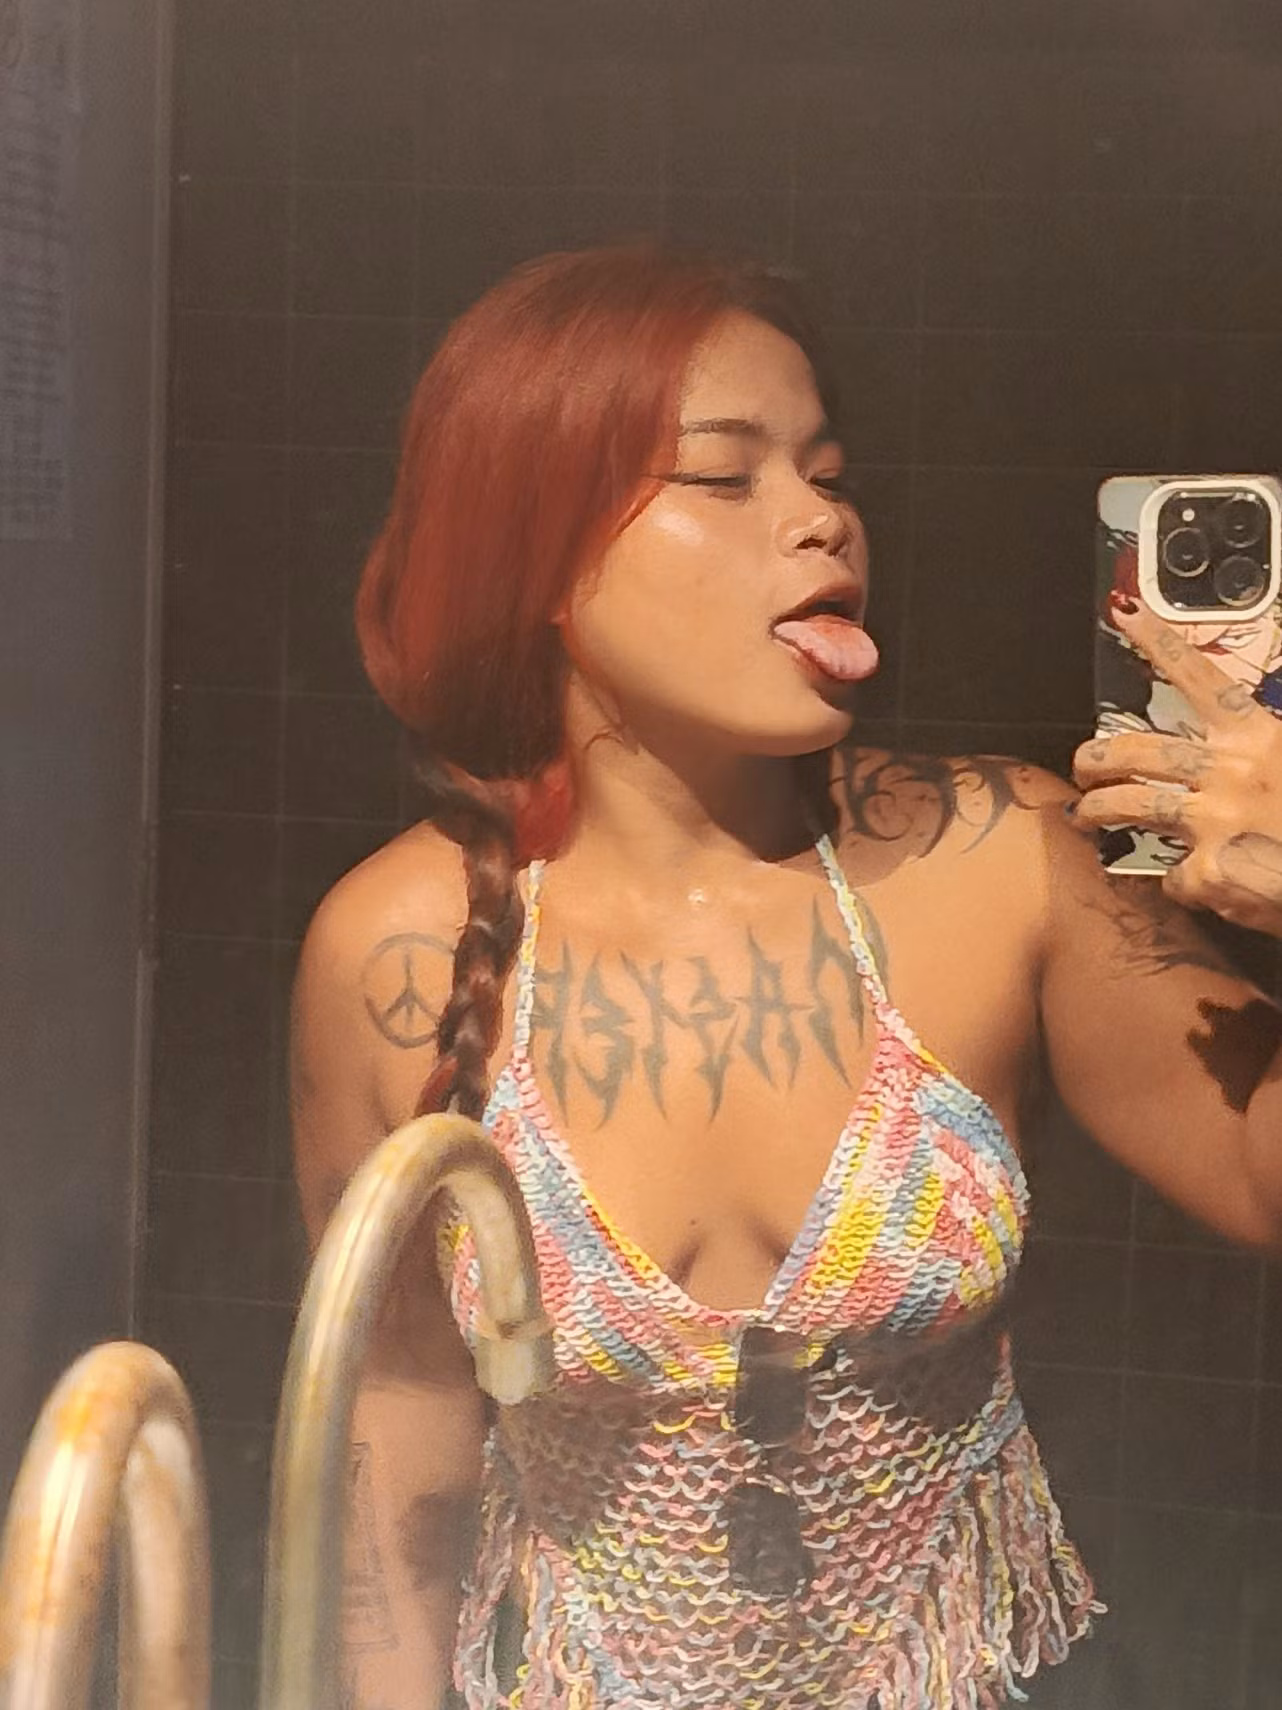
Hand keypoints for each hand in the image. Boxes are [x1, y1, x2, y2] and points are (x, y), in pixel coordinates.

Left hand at [1073, 599, 1281, 936]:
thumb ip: (1257, 747)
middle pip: (1137, 749)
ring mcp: (1217, 820)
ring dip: (1096, 809)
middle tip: (1084, 766)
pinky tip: (1187, 883)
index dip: (1158, 641)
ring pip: (1130, 803)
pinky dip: (1177, 881)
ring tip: (1084, 815)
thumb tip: (1217, 751)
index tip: (1126, 612)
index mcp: (1260, 736)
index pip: (1200, 677)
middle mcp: (1232, 771)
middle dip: (1096, 757)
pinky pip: (1172, 875)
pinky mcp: (1212, 872)